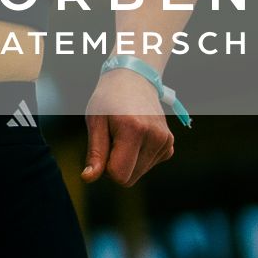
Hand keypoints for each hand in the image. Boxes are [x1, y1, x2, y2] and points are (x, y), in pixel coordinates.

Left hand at [81, 69, 175, 186]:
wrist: (133, 78)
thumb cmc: (108, 98)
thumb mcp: (95, 121)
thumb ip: (95, 152)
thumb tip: (88, 178)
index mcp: (134, 130)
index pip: (119, 176)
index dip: (105, 167)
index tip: (102, 145)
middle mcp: (155, 137)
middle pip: (130, 178)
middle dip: (116, 165)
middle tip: (111, 138)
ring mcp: (165, 141)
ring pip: (139, 173)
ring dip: (127, 160)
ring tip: (123, 134)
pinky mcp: (169, 145)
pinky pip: (149, 165)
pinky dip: (139, 157)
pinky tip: (136, 136)